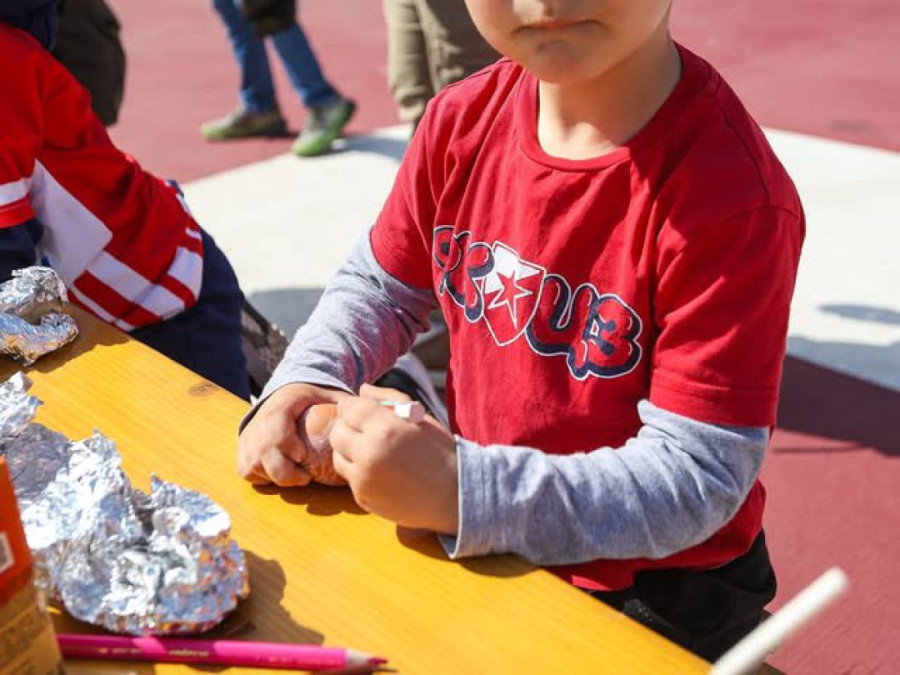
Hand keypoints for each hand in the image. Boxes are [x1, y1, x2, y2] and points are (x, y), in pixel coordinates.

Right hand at [237, 383, 349, 486]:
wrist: (284, 395)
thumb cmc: (312, 400)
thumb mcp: (328, 395)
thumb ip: (345, 406)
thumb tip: (364, 420)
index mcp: (281, 405)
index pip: (275, 425)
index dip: (286, 444)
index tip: (303, 456)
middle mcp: (259, 421)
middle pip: (261, 452)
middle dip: (284, 472)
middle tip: (305, 478)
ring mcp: (248, 437)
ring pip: (252, 466)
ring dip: (274, 478)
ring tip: (296, 476)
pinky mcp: (243, 451)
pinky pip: (247, 472)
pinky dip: (263, 479)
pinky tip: (281, 475)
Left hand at [329, 392, 458, 534]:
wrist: (454, 495)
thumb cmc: (440, 451)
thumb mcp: (420, 417)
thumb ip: (388, 398)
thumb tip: (362, 390)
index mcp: (386, 429)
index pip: (350, 408)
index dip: (353, 406)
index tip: (360, 408)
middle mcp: (369, 454)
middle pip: (337, 431)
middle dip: (347, 426)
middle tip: (363, 428)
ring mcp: (364, 479)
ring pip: (337, 456)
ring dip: (348, 449)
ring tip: (370, 449)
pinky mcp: (363, 498)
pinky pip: (349, 477)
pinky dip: (358, 470)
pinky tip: (379, 469)